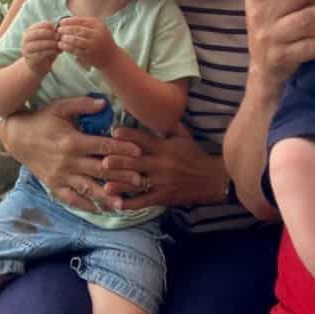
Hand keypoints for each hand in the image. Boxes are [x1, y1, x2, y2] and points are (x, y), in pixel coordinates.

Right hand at [0, 96, 141, 212]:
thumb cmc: (41, 119)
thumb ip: (83, 105)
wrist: (16, 136)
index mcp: (73, 141)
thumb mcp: (60, 107)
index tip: (138, 152)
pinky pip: (71, 199)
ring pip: (87, 188)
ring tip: (123, 204)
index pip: (102, 147)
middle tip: (140, 180)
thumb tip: (105, 103)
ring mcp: (60, 176)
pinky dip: (85, 205)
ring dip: (106, 197)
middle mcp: (68, 161)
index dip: (121, 150)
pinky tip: (99, 209)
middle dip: (121, 176)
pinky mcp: (53, 185)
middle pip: (99, 170)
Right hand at [20, 21, 60, 73]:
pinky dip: (50, 52)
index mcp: (29, 32)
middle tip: (58, 37)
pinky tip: (56, 52)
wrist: (38, 65)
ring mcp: (26, 49)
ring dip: (50, 44)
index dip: (48, 26)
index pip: (38, 25)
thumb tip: (59, 29)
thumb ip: (52, 34)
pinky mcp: (30, 58)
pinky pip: (41, 54)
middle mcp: (25, 39)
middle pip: (37, 34)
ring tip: (58, 45)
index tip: (56, 29)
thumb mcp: (48, 39)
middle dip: (49, 34)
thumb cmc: (45, 49)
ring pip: (39, 44)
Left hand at [56, 16, 118, 68]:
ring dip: (65, 38)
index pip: (81, 20)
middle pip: (77, 30)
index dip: (69, 21)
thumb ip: (85, 24)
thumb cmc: (101, 41)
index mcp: (98, 25)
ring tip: (59, 38)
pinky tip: (61, 45)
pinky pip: (75, 50)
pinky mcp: (89, 54)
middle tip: (58, 30)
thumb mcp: (98, 29)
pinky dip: (66, 47)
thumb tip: (67, 20)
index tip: (61, 22)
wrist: (112, 58)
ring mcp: (93, 45)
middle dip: (66, 29)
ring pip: (75, 40)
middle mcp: (97, 34)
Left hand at [101, 122, 226, 209]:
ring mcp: (162, 182)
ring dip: (121, 184)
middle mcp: (161, 163)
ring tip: (105, 185)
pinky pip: (145, 201)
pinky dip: (131, 204)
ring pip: (138, 183)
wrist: (211, 179)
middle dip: (119, 162)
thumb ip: (169, 125)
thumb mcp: (184, 136)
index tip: (114, 132)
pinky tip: (118, 205)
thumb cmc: (194, 155)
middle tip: (103, 161)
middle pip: (137, 162)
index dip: (129, 135)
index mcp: (164, 147)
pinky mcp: (163, 196)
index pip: (144, 140)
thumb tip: (158, 108)